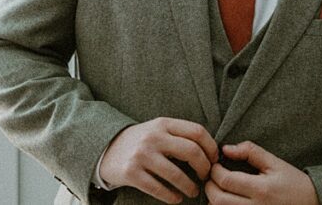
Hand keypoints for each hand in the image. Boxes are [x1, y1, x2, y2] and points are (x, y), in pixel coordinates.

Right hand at [99, 117, 218, 203]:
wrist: (107, 149)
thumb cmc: (141, 141)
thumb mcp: (158, 129)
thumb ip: (179, 135)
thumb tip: (211, 151)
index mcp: (163, 123)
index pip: (197, 131)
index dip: (211, 147)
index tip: (214, 160)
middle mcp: (153, 136)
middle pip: (191, 151)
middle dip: (204, 168)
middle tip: (206, 177)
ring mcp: (141, 155)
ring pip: (176, 175)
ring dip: (190, 187)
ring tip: (193, 191)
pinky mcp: (131, 173)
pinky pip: (158, 189)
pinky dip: (171, 197)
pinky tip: (176, 198)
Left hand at [204, 142, 318, 204]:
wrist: (312, 204)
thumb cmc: (292, 183)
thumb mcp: (274, 163)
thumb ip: (250, 152)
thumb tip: (226, 149)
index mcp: (261, 189)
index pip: (225, 180)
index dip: (215, 171)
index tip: (216, 164)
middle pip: (218, 200)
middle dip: (210, 186)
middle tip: (213, 177)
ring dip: (214, 200)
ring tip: (219, 188)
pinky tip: (227, 200)